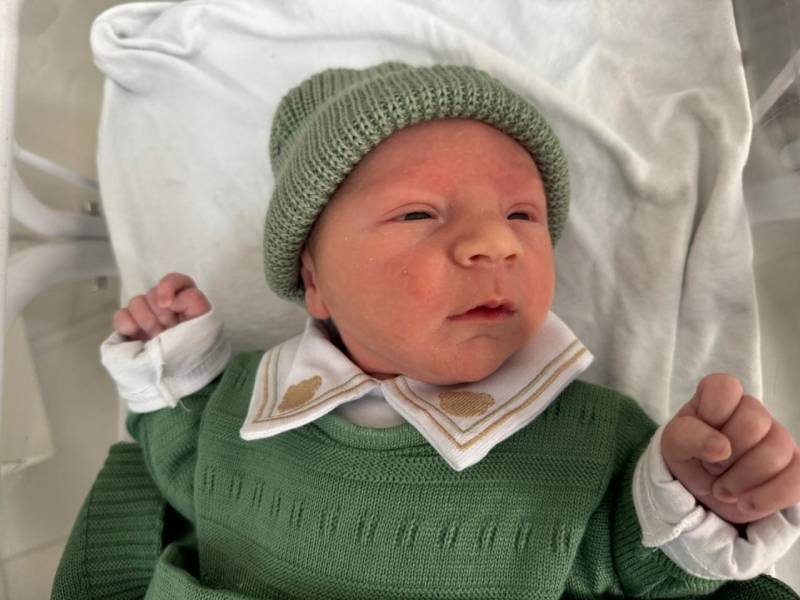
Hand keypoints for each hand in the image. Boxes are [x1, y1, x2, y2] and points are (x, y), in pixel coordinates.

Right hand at [113, 272, 210, 341]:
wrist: (181, 378)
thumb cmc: (196, 350)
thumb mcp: (205, 324)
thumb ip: (193, 301)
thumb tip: (169, 299)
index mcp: (185, 301)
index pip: (177, 281)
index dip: (169, 286)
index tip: (168, 304)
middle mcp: (165, 306)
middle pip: (153, 293)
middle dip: (161, 314)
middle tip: (168, 332)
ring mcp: (146, 317)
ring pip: (136, 302)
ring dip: (147, 321)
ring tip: (156, 338)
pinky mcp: (130, 329)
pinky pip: (121, 316)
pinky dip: (127, 325)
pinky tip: (137, 337)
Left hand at [661, 373, 799, 523]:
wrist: (703, 494)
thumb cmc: (689, 458)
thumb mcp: (673, 445)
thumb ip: (687, 436)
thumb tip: (721, 447)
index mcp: (720, 398)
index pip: (726, 387)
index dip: (712, 415)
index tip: (701, 436)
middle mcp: (753, 412)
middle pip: (754, 422)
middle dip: (726, 455)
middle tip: (712, 468)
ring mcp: (778, 438)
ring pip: (776, 453)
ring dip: (741, 481)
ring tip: (723, 489)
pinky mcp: (794, 467)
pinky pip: (798, 479)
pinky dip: (768, 497)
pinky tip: (746, 503)